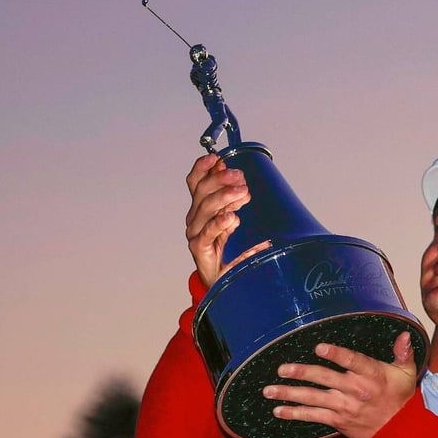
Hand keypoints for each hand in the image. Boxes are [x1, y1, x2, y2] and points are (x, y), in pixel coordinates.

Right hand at [184, 154, 269, 286]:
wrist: (221, 280)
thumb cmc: (225, 248)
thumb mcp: (230, 219)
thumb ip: (231, 201)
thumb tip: (238, 179)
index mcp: (199, 207)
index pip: (195, 182)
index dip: (203, 168)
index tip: (217, 157)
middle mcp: (194, 218)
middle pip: (202, 191)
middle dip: (221, 179)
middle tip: (240, 177)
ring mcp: (195, 233)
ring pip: (205, 208)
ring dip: (225, 197)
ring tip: (243, 193)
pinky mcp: (199, 248)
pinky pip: (207, 233)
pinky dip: (219, 223)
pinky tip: (231, 217)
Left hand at [262, 332, 418, 437]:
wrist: (400, 430)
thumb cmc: (400, 397)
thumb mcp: (406, 373)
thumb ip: (403, 352)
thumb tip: (405, 334)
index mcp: (372, 374)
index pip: (352, 361)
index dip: (336, 354)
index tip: (319, 348)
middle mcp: (356, 390)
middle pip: (325, 379)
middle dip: (302, 373)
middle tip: (282, 369)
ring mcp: (345, 407)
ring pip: (313, 399)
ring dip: (290, 394)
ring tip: (270, 390)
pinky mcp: (338, 421)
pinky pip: (313, 416)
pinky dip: (295, 414)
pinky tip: (279, 411)